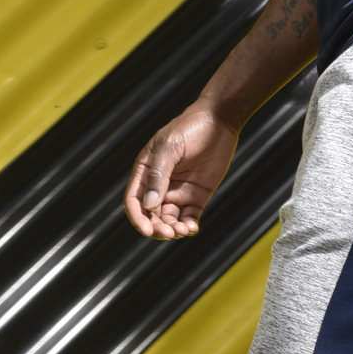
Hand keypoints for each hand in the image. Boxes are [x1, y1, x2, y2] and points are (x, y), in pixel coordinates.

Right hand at [125, 100, 239, 239]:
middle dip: (157, 227)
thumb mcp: (170, 147)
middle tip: (168, 232)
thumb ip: (158, 175)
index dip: (137, 218)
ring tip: (182, 230)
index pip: (134, 200)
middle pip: (151, 214)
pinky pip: (189, 217)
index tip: (147, 231)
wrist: (218, 120)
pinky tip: (191, 228)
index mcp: (145, 171)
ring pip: (169, 219)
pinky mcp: (196, 195)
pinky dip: (188, 226)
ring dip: (172, 229)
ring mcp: (177, 191)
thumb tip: (148, 205)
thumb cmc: (189, 128)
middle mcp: (159, 185)